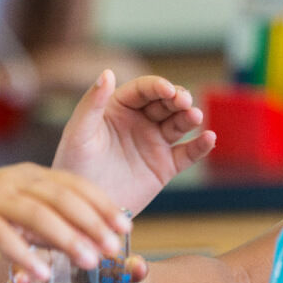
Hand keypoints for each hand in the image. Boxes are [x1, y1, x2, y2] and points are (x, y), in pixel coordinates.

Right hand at [0, 163, 130, 280]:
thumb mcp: (11, 209)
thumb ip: (43, 219)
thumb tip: (82, 237)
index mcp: (28, 174)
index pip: (75, 184)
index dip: (103, 204)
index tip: (127, 226)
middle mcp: (13, 178)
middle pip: (62, 197)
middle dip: (94, 221)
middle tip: (116, 247)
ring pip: (36, 213)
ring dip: (66, 237)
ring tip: (90, 260)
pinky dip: (21, 252)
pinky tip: (38, 273)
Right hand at [5, 253, 148, 282]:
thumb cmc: (124, 276)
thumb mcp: (127, 271)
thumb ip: (132, 269)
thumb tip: (140, 268)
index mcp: (68, 244)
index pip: (45, 240)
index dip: (37, 248)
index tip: (35, 260)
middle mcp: (51, 262)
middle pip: (26, 263)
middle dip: (20, 275)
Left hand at [52, 70, 215, 215]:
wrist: (83, 210)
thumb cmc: (73, 166)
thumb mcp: (79, 133)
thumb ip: (92, 103)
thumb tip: (107, 72)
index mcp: (119, 108)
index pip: (144, 90)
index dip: (158, 86)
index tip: (167, 90)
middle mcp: (139, 122)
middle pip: (166, 103)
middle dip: (178, 99)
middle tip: (184, 102)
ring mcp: (154, 144)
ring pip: (179, 124)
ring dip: (190, 118)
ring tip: (195, 117)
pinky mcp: (165, 167)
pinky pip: (187, 154)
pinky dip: (200, 146)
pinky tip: (209, 139)